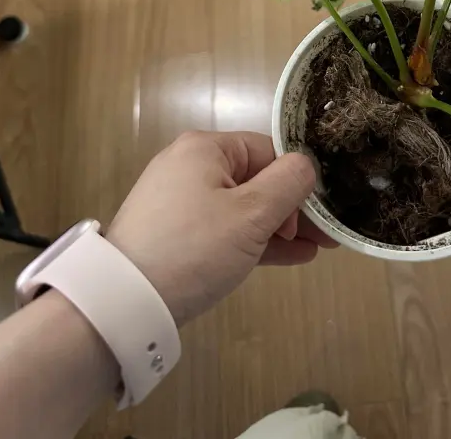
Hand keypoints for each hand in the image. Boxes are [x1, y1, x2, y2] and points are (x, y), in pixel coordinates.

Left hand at [106, 131, 335, 325]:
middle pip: (257, 179)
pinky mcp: (175, 233)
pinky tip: (289, 257)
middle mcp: (190, 165)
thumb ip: (288, 183)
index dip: (297, 181)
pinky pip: (225, 228)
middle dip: (293, 208)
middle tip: (325, 237)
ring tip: (315, 250)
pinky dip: (254, 240)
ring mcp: (180, 201)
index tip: (317, 215)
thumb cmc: (194, 247)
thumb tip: (307, 166)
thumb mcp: (251, 214)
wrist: (125, 301)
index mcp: (206, 148)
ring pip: (243, 207)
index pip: (268, 151)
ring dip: (280, 228)